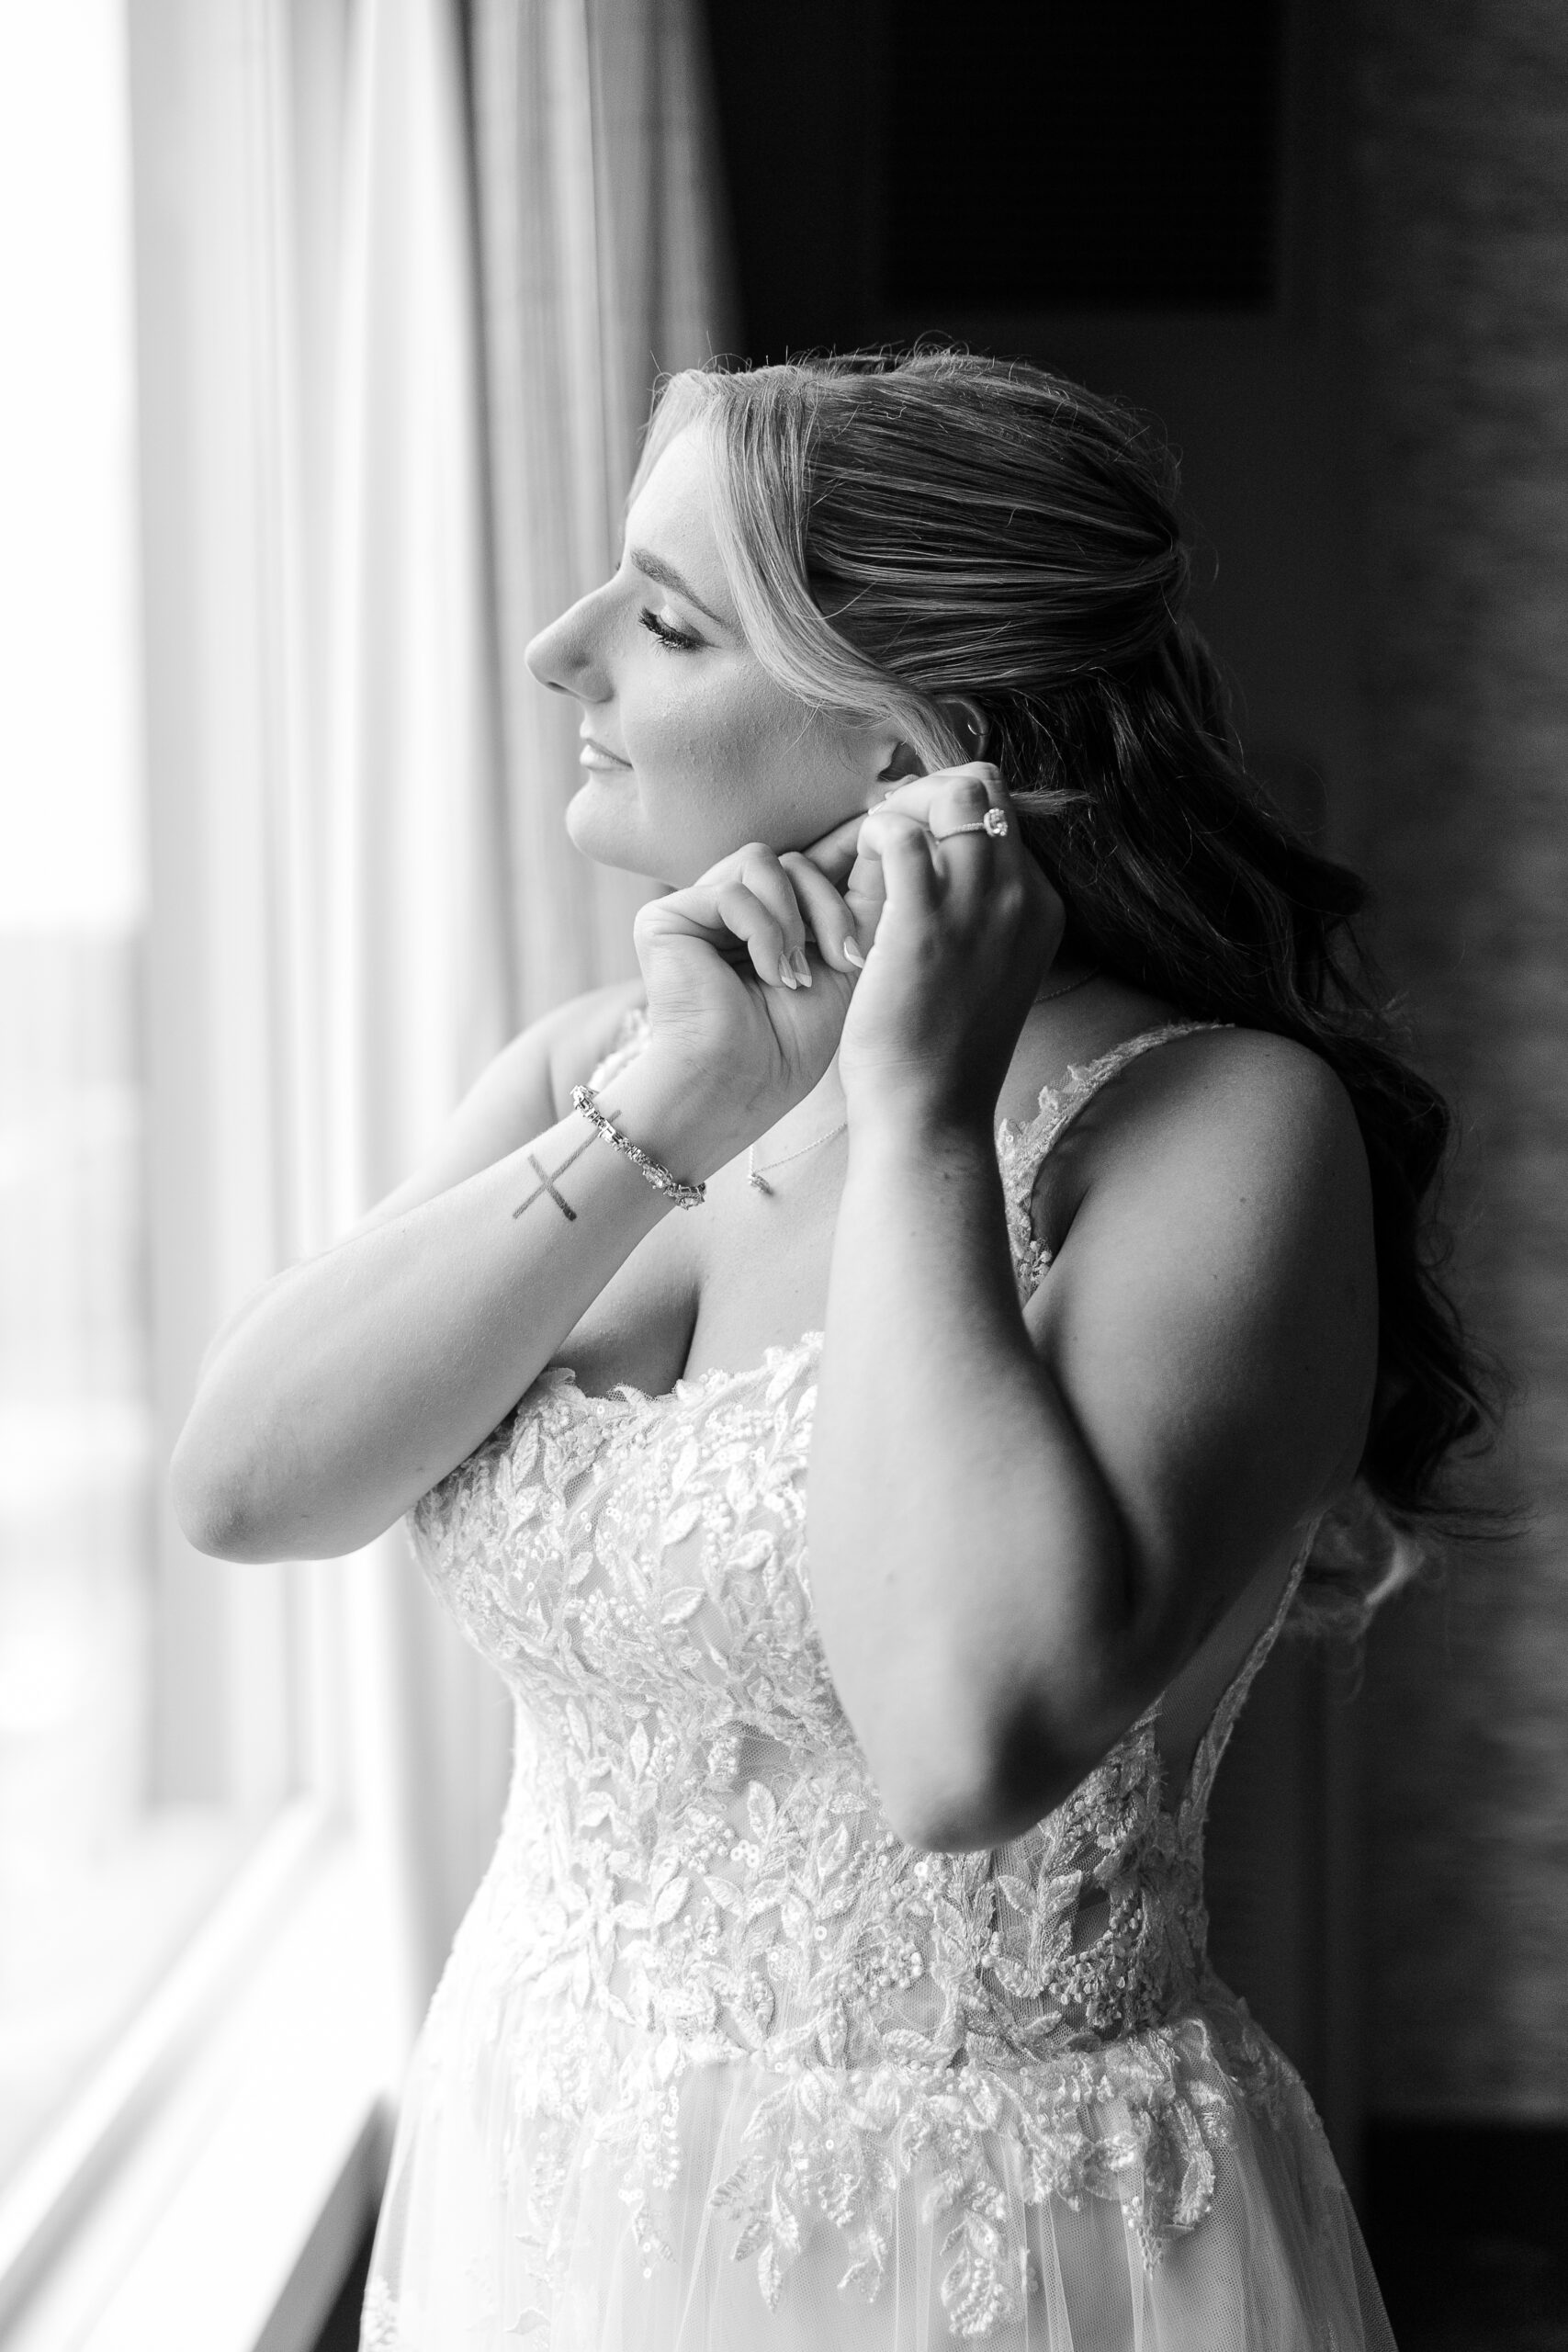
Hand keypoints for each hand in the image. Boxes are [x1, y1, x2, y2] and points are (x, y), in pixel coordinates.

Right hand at [632, 836, 863, 1157]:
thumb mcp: (846, 964)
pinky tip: (768, 975)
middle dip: (830, 907)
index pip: (810, 861)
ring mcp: (696, 909)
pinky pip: (732, 889)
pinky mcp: (665, 916)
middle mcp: (731, 907)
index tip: (883, 840)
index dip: (847, 850)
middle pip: (795, 858)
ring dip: (795, 918)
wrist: (740, 1087)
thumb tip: (889, 836)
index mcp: (770, 916)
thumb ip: (863, 903)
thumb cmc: (792, 1043)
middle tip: (846, 961)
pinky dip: (763, 933)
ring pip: (764, 861)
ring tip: (796, 975)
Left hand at [836, 764, 1065, 1125]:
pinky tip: (856, 871)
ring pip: (951, 794)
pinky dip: (873, 836)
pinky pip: (899, 833)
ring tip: (871, 850)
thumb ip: (979, 918)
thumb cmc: (942, 1052)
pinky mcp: (925, 921)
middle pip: (985, 788)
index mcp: (1042, 908)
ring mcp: (980, 905)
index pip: (1003, 816)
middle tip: (888, 834)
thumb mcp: (985, 973)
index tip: (913, 839)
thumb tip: (939, 871)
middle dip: (929, 793)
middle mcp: (1023, 897)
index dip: (951, 813)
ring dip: (901, 808)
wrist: (931, 1113)